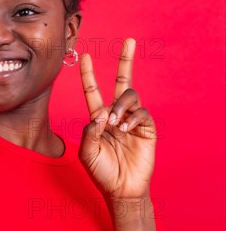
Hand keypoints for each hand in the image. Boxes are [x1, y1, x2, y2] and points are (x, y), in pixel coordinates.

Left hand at [78, 38, 156, 200]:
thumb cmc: (101, 172)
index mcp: (98, 118)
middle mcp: (116, 114)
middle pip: (122, 81)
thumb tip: (100, 113)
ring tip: (116, 124)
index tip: (84, 56)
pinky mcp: (147, 128)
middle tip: (129, 41)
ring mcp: (132, 120)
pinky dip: (133, 118)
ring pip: (130, 96)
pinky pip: (142, 112)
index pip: (93, 91)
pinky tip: (126, 129)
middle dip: (126, 60)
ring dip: (121, 106)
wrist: (121, 189)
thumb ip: (89, 132)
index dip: (89, 75)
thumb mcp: (86, 152)